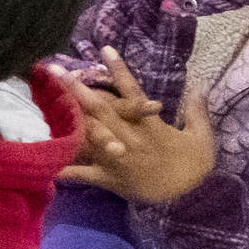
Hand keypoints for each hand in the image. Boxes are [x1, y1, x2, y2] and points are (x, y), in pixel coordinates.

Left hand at [60, 48, 219, 206]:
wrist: (192, 200)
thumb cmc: (194, 166)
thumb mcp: (202, 137)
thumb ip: (197, 111)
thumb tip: (200, 85)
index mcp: (150, 126)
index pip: (133, 93)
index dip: (119, 70)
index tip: (105, 49)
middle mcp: (130, 139)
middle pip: (102, 111)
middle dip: (78, 91)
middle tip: (57, 73)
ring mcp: (118, 159)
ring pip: (90, 136)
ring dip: (69, 120)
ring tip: (48, 105)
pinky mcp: (110, 178)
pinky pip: (85, 174)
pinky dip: (67, 170)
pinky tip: (47, 165)